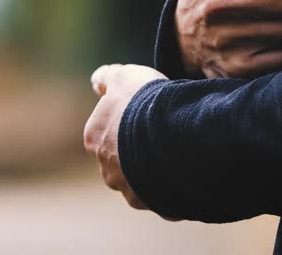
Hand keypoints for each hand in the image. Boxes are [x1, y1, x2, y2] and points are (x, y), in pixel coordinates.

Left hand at [84, 64, 166, 209]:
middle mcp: (105, 167)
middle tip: (164, 135)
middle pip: (122, 158)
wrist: (173, 134)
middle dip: (138, 149)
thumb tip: (96, 81)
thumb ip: (107, 78)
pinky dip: (174, 186)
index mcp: (94, 138)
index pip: (108, 130)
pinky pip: (165, 195)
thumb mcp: (124, 77)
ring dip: (154, 170)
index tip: (148, 114)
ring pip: (141, 180)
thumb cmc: (144, 102)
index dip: (128, 120)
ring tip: (178, 154)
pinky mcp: (154, 203)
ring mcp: (128, 188)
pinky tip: (187, 172)